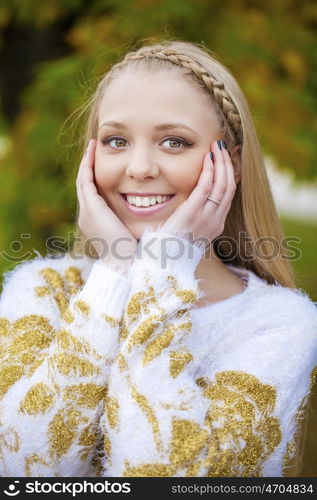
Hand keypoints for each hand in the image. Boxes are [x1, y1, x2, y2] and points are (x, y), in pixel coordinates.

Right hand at [76, 139, 137, 264]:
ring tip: (92, 147)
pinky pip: (86, 180)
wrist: (124, 264)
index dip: (95, 178)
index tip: (102, 165)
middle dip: (88, 167)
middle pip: (84, 185)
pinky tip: (92, 153)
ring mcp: (87, 211)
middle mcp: (87, 215)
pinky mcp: (92, 207)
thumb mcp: (131, 234)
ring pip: (82, 180)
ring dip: (86, 162)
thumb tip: (149, 215)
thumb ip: (133, 222)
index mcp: (95, 222)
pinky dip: (88, 165)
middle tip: (93, 150)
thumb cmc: (134, 254)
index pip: (92, 195)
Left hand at [160, 140, 236, 247]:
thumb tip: (191, 204)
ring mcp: (206, 218)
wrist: (163, 262)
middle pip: (229, 187)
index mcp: (215, 225)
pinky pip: (206, 188)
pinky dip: (209, 171)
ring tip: (217, 146)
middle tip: (222, 147)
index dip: (229, 175)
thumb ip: (193, 218)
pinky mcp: (193, 214)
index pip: (228, 195)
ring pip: (222, 185)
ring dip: (221, 162)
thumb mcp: (189, 232)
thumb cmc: (171, 248)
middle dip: (228, 164)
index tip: (226, 160)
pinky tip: (207, 158)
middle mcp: (215, 221)